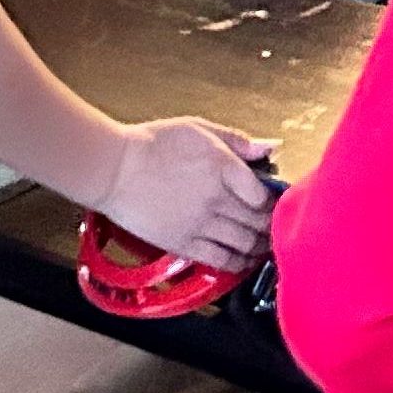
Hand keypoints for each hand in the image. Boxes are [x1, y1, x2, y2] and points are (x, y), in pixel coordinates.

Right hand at [102, 119, 278, 271]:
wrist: (114, 169)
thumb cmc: (153, 145)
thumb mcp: (198, 129)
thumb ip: (237, 140)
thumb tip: (268, 147)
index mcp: (223, 166)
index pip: (264, 193)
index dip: (275, 200)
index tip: (277, 201)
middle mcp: (216, 198)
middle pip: (258, 221)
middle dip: (271, 225)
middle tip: (276, 226)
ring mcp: (201, 223)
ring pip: (245, 243)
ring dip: (260, 246)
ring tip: (264, 245)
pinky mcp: (184, 243)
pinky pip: (222, 260)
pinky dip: (239, 263)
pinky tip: (243, 260)